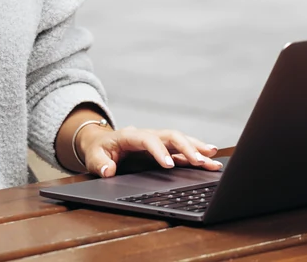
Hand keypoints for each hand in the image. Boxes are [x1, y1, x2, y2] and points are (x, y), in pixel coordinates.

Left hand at [77, 124, 222, 177]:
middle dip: (186, 147)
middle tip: (200, 160)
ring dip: (196, 148)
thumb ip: (99, 163)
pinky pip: (181, 151)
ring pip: (179, 140)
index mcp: (130, 135)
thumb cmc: (99, 150)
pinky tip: (209, 160)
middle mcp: (148, 135)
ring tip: (213, 157)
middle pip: (169, 136)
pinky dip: (196, 154)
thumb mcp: (93, 157)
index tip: (169, 165)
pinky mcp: (163, 150)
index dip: (159, 151)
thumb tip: (108, 170)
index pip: (147, 139)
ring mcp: (157, 141)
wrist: (101, 143)